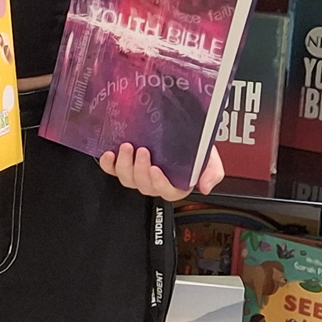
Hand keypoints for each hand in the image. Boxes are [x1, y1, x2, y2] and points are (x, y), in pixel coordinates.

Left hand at [98, 144, 224, 201]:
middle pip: (144, 185)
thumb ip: (212, 172)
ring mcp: (139, 174)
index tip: (156, 169)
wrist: (182, 128)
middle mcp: (155, 182)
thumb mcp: (210, 157)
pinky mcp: (125, 166)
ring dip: (125, 165)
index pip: (168, 192)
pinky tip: (109, 154)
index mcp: (176, 184)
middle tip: (142, 151)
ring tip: (127, 147)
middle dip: (141, 169)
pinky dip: (109, 165)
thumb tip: (205, 188)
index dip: (160, 184)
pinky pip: (113, 171)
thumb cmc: (195, 145)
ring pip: (128, 180)